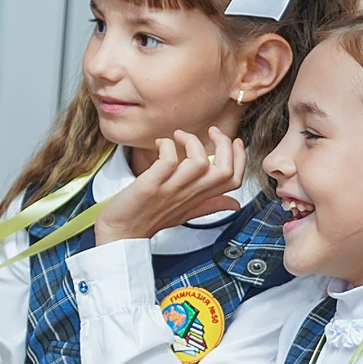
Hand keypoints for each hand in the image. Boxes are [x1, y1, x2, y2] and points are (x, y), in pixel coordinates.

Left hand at [95, 129, 244, 243]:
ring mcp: (171, 190)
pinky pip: (168, 160)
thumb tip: (235, 204)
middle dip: (224, 144)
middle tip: (211, 131)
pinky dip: (166, 145)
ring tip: (178, 136)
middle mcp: (189, 194)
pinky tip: (159, 143)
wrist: (121, 232)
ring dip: (192, 141)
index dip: (240, 158)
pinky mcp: (151, 185)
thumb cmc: (150, 219)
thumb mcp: (187, 213)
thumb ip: (210, 205)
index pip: (234, 180)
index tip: (234, 142)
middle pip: (224, 171)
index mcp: (199, 198)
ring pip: (200, 163)